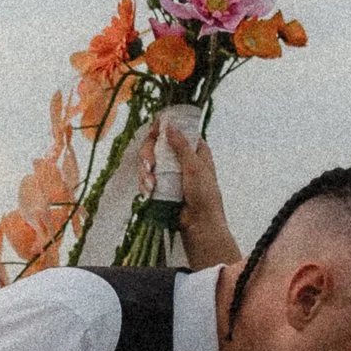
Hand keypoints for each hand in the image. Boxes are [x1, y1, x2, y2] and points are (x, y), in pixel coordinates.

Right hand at [158, 116, 239, 268]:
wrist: (199, 224)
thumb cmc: (204, 196)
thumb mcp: (195, 167)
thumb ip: (181, 145)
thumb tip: (170, 126)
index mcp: (195, 150)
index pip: (176, 130)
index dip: (162, 128)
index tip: (153, 132)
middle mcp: (181, 158)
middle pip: (156, 144)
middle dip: (148, 154)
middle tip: (149, 164)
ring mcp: (170, 171)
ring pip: (149, 161)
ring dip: (145, 172)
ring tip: (151, 186)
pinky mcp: (162, 184)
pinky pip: (147, 177)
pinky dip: (145, 183)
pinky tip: (149, 192)